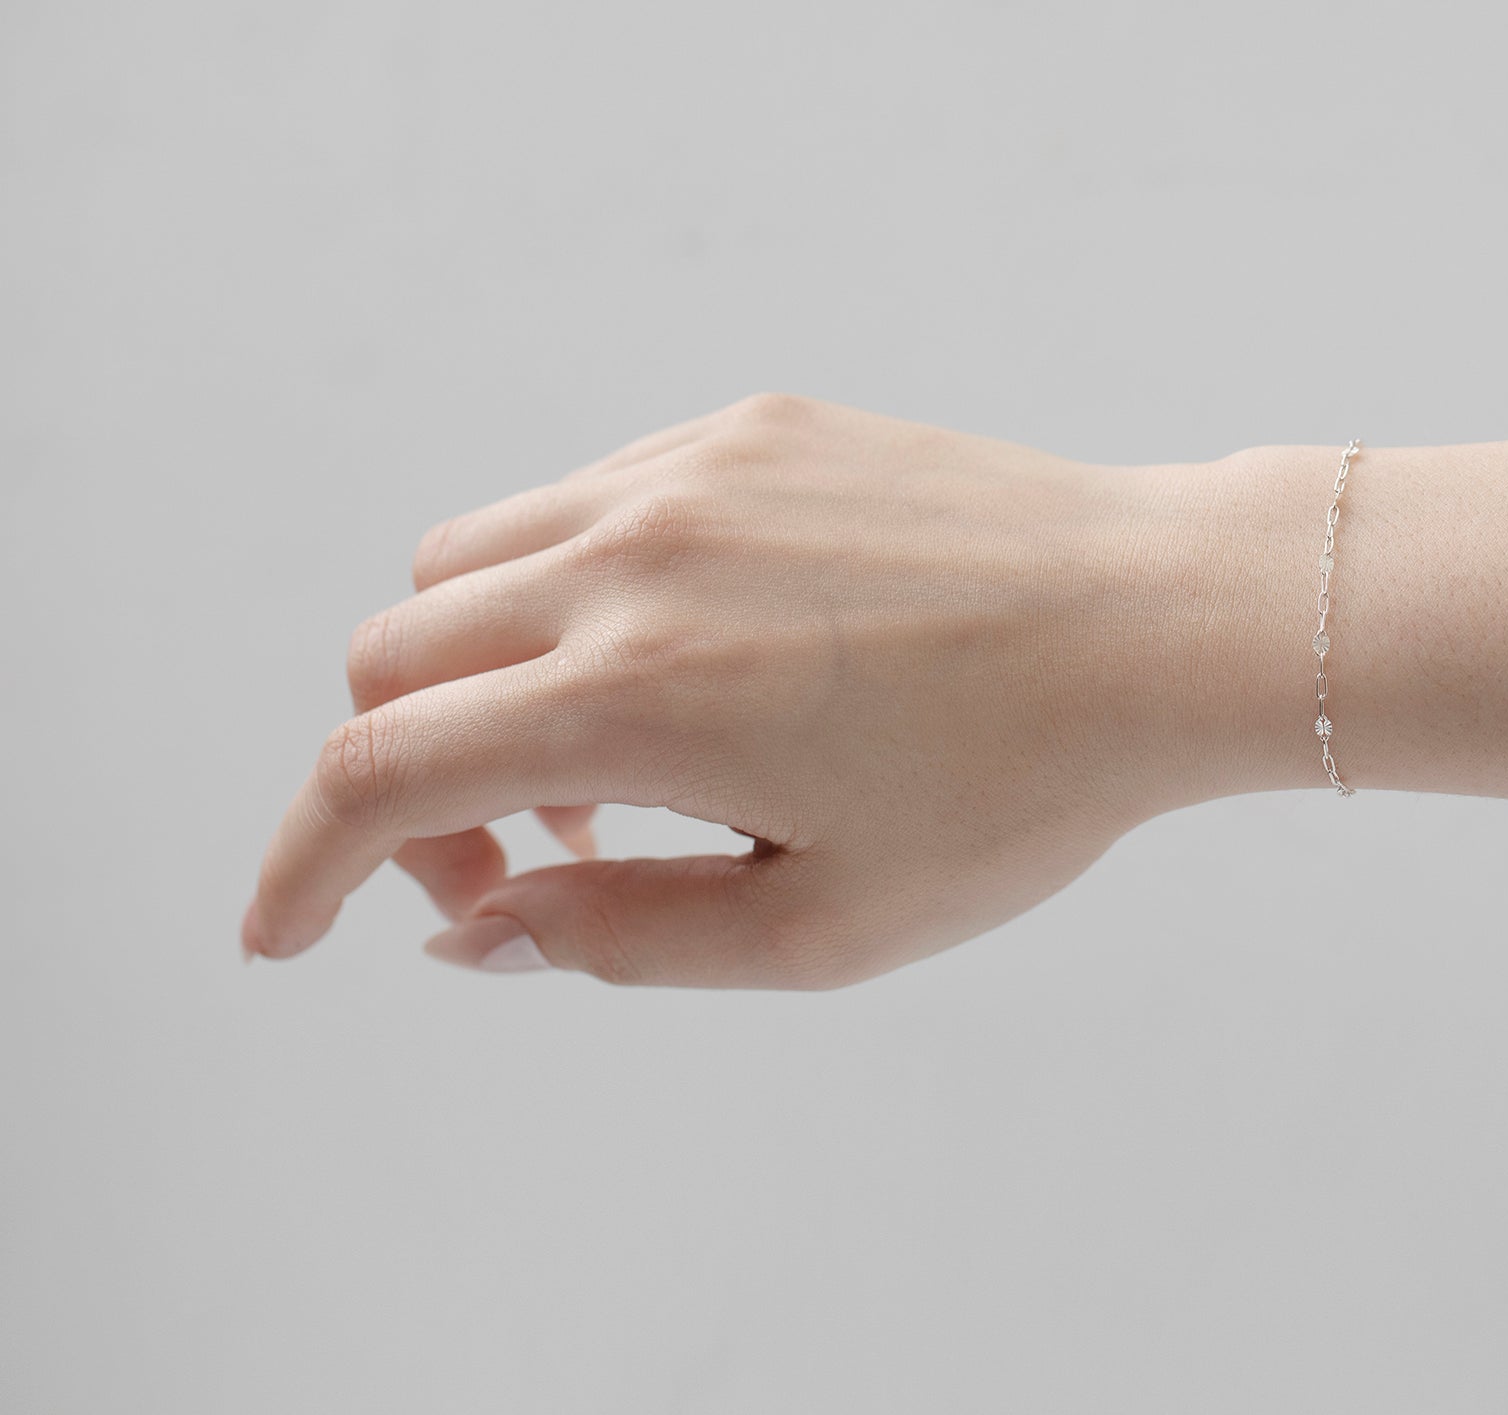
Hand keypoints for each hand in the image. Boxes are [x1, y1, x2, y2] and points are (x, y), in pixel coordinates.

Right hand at [240, 393, 1285, 986]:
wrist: (1157, 624)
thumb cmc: (1018, 793)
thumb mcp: (821, 927)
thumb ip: (616, 936)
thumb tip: (475, 934)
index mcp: (637, 699)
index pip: (377, 776)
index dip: (302, 870)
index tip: (289, 932)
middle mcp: (631, 560)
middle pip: (392, 657)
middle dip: (403, 784)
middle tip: (519, 865)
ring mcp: (687, 472)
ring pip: (469, 563)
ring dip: (480, 677)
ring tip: (611, 765)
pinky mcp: (749, 425)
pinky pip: (583, 500)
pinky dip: (569, 592)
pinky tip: (686, 659)